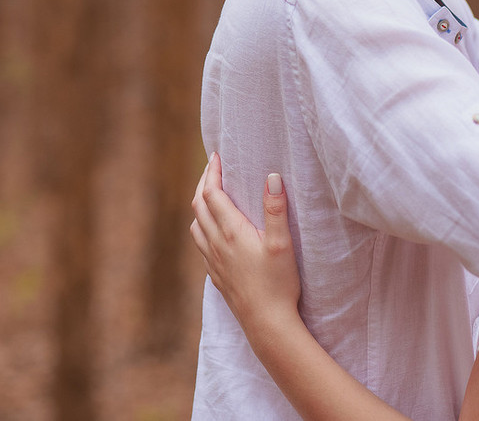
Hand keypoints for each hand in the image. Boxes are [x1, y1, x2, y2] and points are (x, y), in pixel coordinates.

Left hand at [190, 153, 302, 333]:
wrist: (267, 324)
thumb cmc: (278, 283)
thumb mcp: (282, 244)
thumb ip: (276, 209)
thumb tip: (272, 176)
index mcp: (230, 232)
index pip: (212, 193)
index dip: (212, 172)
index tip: (217, 156)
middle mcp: (215, 244)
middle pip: (199, 206)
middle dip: (203, 183)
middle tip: (213, 168)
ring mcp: (212, 261)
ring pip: (195, 226)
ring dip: (200, 205)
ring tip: (211, 195)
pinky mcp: (216, 275)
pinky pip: (200, 244)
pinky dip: (202, 227)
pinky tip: (214, 232)